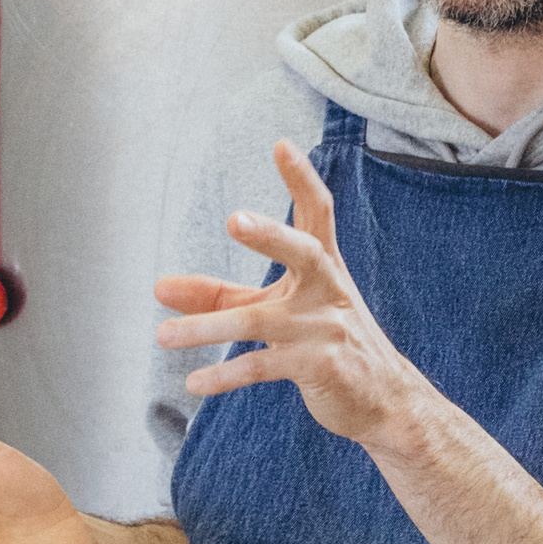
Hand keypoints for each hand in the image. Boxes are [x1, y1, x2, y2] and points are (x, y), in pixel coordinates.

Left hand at [154, 139, 422, 449]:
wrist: (383, 399)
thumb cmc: (322, 340)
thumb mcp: (274, 310)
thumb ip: (218, 297)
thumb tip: (159, 288)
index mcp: (323, 265)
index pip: (317, 213)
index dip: (302, 179)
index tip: (281, 145)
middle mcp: (328, 290)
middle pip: (303, 251)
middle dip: (271, 235)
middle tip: (234, 219)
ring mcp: (325, 329)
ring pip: (260, 321)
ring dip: (207, 328)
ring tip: (162, 335)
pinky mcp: (320, 367)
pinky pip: (263, 366)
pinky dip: (225, 375)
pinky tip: (194, 383)